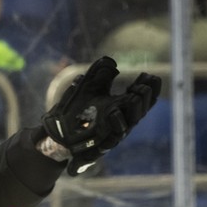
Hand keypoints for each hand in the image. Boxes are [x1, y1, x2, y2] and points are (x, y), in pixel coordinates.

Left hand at [41, 57, 160, 175]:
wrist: (57, 135)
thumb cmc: (75, 112)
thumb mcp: (87, 89)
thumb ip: (99, 75)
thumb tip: (111, 62)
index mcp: (121, 106)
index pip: (142, 97)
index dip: (150, 87)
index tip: (149, 75)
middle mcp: (121, 120)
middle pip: (141, 110)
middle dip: (146, 97)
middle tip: (142, 85)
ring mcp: (112, 133)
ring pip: (131, 123)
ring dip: (135, 108)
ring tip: (133, 95)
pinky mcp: (101, 144)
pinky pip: (114, 135)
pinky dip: (116, 123)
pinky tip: (114, 111)